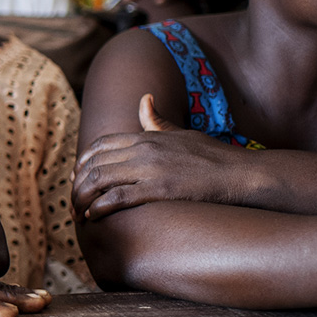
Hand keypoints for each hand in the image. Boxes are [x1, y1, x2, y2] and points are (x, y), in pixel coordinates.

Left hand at [74, 93, 254, 219]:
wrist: (243, 173)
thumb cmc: (214, 156)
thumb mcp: (182, 133)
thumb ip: (157, 121)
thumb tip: (144, 99)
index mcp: (146, 136)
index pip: (100, 145)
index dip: (83, 162)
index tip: (77, 177)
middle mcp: (144, 149)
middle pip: (94, 165)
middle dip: (78, 185)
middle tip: (73, 201)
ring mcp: (151, 169)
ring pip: (100, 181)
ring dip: (83, 199)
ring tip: (79, 212)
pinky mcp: (161, 189)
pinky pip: (118, 198)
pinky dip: (100, 208)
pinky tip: (94, 217)